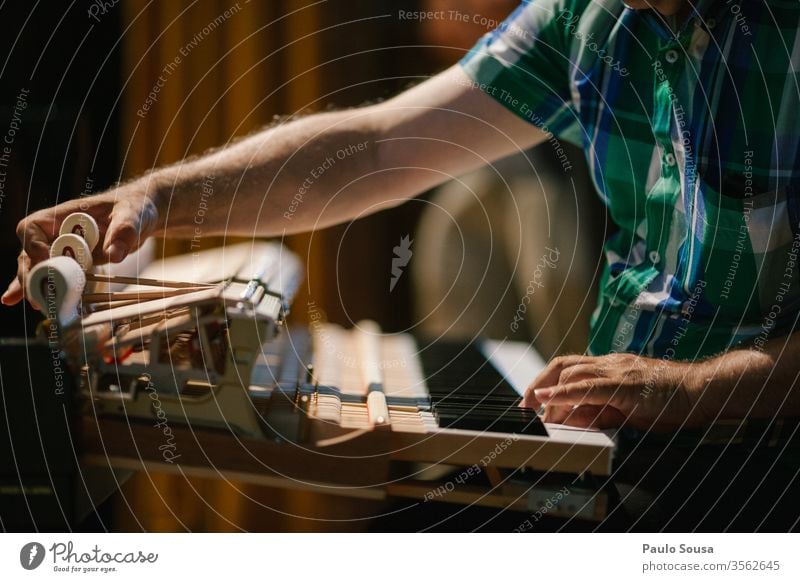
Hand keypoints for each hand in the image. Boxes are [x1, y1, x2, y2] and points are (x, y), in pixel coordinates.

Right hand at [2, 187, 160, 305]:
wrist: (141, 216)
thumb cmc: (134, 207)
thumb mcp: (133, 215)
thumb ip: (124, 231)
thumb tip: (113, 255)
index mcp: (66, 215)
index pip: (34, 226)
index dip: (33, 244)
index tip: (45, 261)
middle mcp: (59, 232)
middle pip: (30, 253)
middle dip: (30, 274)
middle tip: (39, 296)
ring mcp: (64, 249)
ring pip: (38, 268)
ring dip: (34, 287)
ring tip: (38, 305)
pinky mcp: (75, 264)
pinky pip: (54, 277)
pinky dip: (41, 289)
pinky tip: (27, 303)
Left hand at [521, 353, 709, 430]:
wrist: (704, 391)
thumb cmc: (671, 401)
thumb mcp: (628, 407)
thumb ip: (601, 410)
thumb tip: (572, 420)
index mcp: (611, 366)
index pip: (569, 366)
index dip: (547, 381)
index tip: (532, 401)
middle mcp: (611, 363)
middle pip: (563, 365)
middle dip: (539, 385)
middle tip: (526, 407)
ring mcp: (619, 371)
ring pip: (572, 373)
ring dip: (549, 392)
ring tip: (535, 410)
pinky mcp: (628, 385)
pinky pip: (590, 387)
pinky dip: (565, 393)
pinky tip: (549, 400)